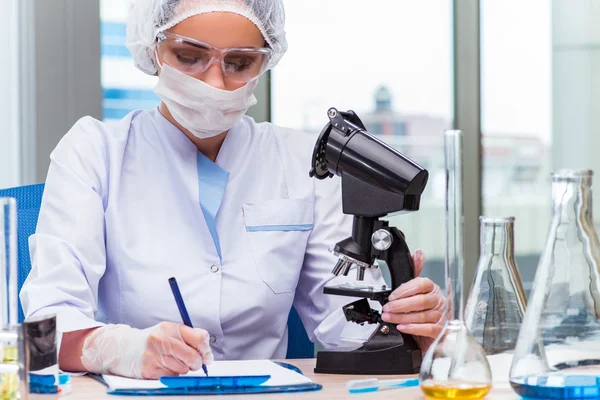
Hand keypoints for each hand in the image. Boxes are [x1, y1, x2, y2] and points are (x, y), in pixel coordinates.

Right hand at [81, 322, 213, 378]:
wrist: (122, 348)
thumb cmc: (151, 340)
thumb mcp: (168, 331)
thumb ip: (188, 337)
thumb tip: (208, 352)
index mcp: (170, 328)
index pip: (199, 338)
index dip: (206, 349)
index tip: (206, 354)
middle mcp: (162, 340)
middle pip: (193, 357)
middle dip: (197, 363)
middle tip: (194, 362)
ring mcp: (154, 356)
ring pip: (183, 369)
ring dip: (183, 368)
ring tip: (172, 361)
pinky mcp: (149, 370)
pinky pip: (171, 376)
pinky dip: (171, 374)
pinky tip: (163, 366)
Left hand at [381, 250, 445, 352]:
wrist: (434, 331)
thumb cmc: (424, 308)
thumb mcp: (418, 289)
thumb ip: (415, 272)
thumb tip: (418, 253)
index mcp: (432, 288)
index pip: (421, 284)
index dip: (404, 290)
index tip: (391, 296)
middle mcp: (438, 301)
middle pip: (420, 301)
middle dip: (400, 305)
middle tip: (387, 308)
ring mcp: (441, 316)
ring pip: (421, 316)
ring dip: (402, 317)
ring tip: (389, 318)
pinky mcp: (441, 330)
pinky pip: (428, 329)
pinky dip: (413, 328)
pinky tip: (402, 327)